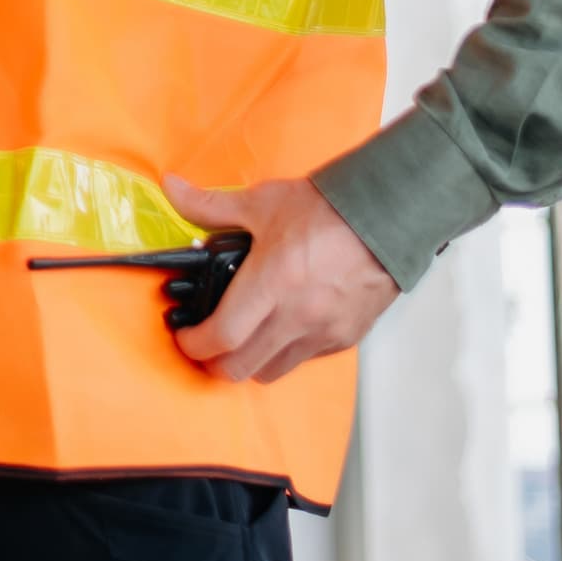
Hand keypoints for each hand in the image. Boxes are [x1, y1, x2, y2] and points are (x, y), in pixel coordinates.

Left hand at [165, 172, 397, 383]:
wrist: (389, 218)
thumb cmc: (326, 211)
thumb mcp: (261, 203)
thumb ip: (210, 205)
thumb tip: (172, 189)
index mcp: (271, 284)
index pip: (222, 337)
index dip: (194, 345)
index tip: (184, 338)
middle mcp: (297, 317)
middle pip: (241, 368)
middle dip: (213, 363)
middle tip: (204, 345)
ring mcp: (323, 332)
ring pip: (272, 371)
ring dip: (248, 363)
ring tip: (238, 340)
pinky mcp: (345, 337)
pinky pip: (304, 360)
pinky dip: (282, 353)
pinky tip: (277, 330)